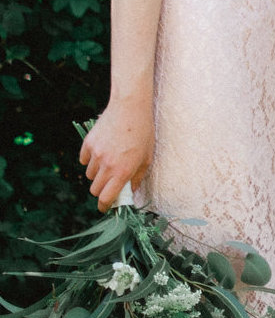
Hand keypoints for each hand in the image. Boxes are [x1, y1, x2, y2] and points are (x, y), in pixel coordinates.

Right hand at [80, 97, 152, 211]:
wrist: (130, 109)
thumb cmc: (143, 133)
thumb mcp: (147, 157)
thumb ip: (137, 177)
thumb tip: (130, 192)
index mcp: (123, 171)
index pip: (106, 198)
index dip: (104, 206)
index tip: (105, 208)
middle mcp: (107, 165)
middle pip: (95, 189)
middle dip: (102, 189)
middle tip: (110, 182)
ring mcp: (95, 155)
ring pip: (89, 175)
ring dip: (97, 174)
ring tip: (110, 161)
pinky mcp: (87, 144)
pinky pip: (83, 160)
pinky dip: (89, 160)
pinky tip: (102, 151)